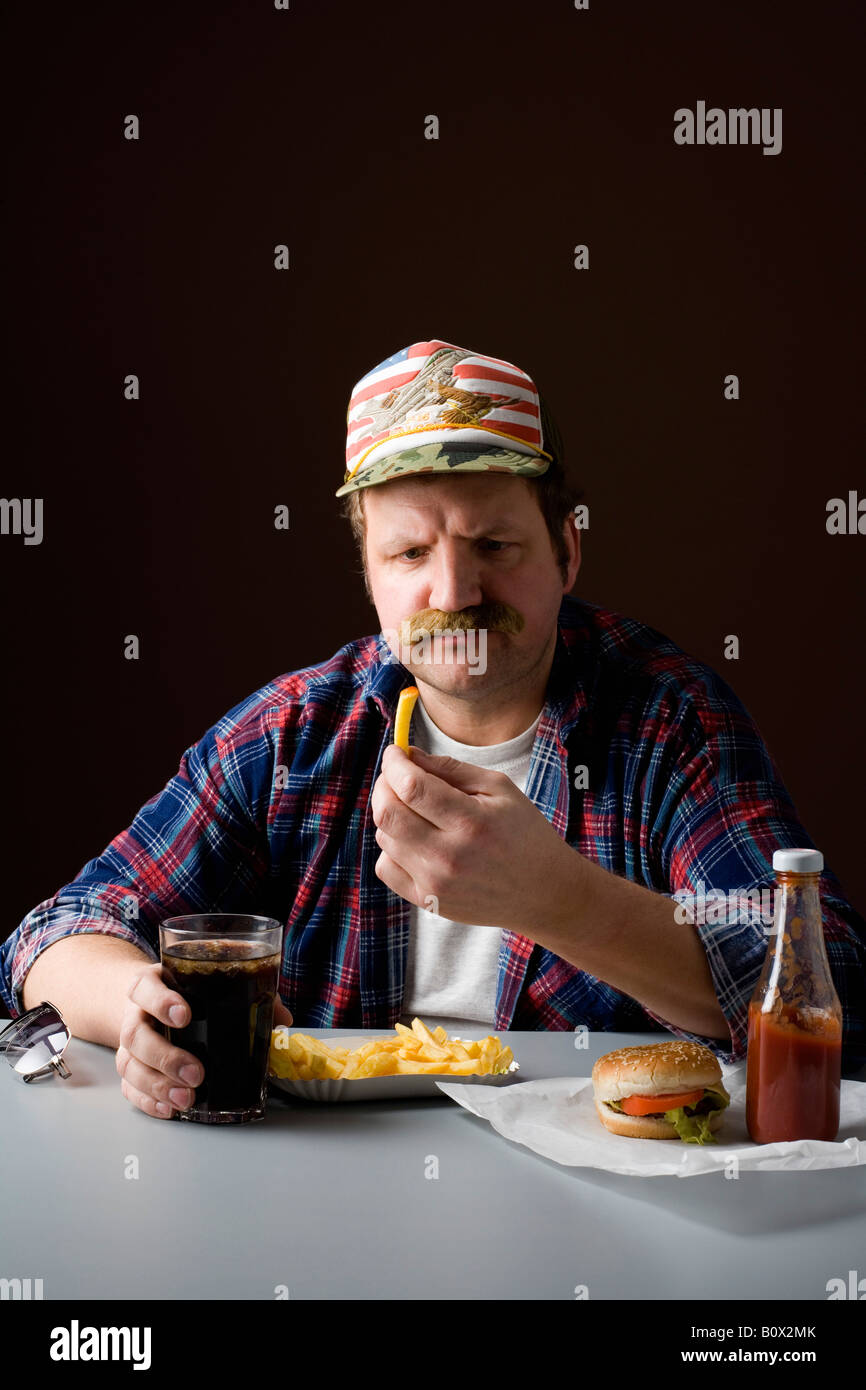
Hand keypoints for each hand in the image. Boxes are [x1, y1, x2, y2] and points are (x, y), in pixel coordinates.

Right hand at [115, 961, 292, 1119]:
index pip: (145, 987)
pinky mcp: (130, 1066)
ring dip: (157, 1085)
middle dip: (165, 1057)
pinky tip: (169, 1109)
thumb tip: (282, 1018)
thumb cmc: (188, 989)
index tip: (184, 1015)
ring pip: (129, 1065)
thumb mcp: (211, 979)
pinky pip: (129, 1086)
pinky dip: (147, 1100)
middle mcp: (135, 1013)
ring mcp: (129, 1043)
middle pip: (135, 1034)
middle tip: (196, 1073)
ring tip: (186, 1099)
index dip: (160, 1001)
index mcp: (152, 983)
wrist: (150, 998)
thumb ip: (248, 990)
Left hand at [371, 743, 573, 931]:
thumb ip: (451, 768)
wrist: (543, 892)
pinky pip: (386, 867)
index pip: (411, 787)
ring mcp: (435, 885)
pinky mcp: (428, 902)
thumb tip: (409, 755)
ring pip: (384, 837)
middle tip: (396, 775)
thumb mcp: (499, 788)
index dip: (394, 763)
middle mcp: (449, 857)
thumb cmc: (524, 833)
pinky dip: (392, 847)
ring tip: (415, 809)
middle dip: (384, 785)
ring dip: (391, 814)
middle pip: (387, 813)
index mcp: (471, 822)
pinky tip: (414, 839)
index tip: (396, 752)